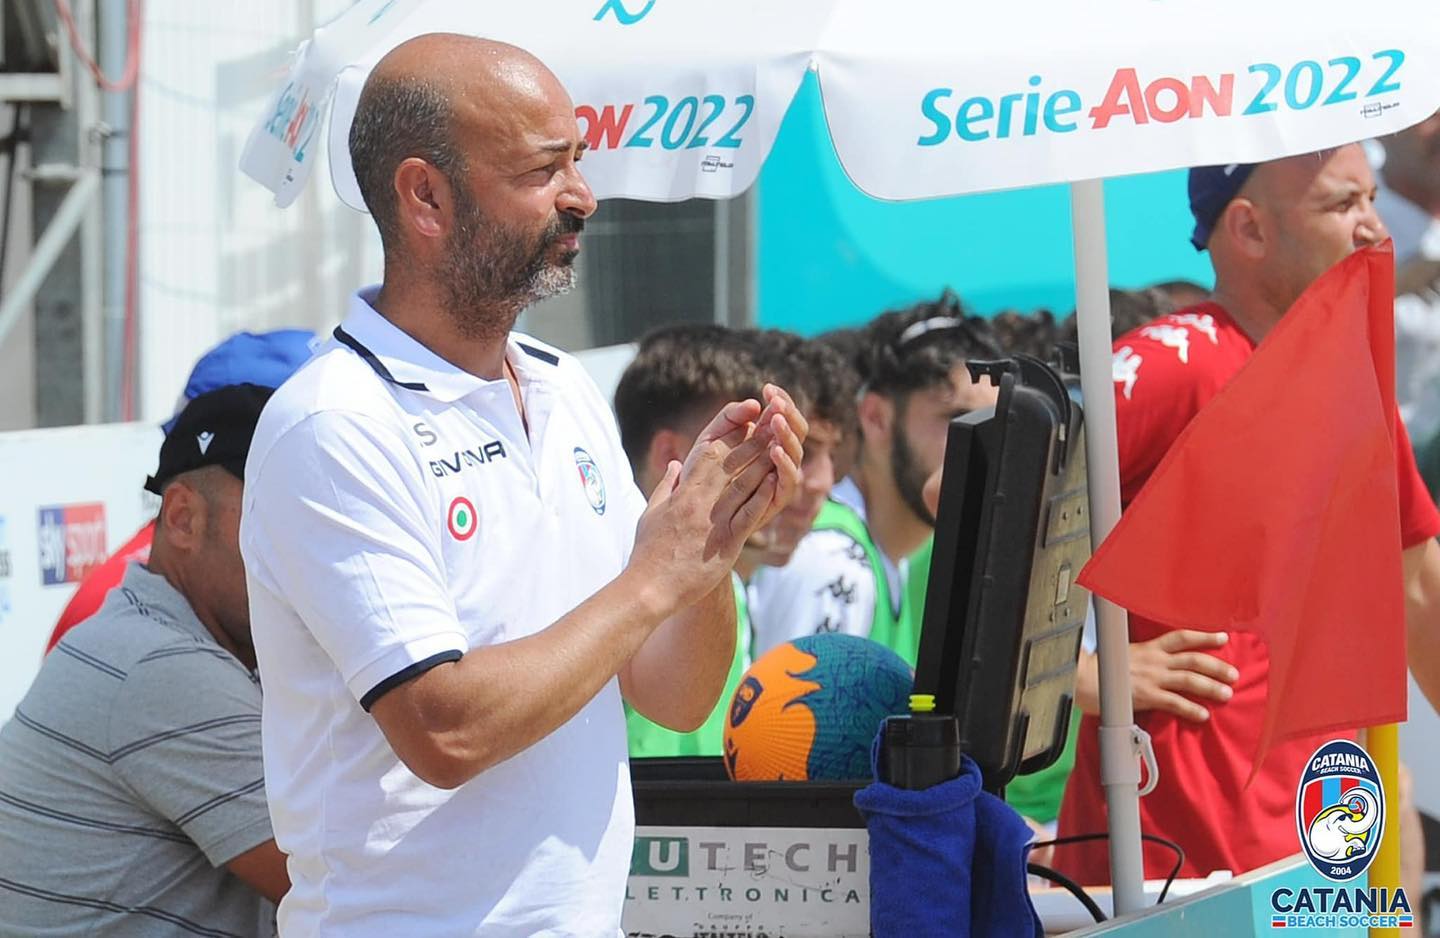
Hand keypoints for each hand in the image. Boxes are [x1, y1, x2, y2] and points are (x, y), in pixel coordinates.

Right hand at [628, 387, 804, 613]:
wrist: (648, 587)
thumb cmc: (648, 553)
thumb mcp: (651, 512)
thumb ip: (666, 486)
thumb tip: (674, 464)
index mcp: (683, 492)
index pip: (710, 453)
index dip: (731, 434)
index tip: (748, 421)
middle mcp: (699, 501)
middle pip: (731, 463)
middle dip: (754, 441)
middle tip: (774, 423)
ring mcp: (713, 521)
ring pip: (743, 484)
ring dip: (764, 463)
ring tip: (781, 445)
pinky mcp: (725, 543)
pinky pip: (747, 515)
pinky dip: (763, 497)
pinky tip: (777, 483)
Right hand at [1075, 631, 1237, 722]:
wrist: (1083, 678)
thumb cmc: (1101, 668)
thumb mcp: (1124, 653)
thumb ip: (1142, 656)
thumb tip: (1153, 660)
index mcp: (1150, 647)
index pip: (1182, 637)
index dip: (1204, 636)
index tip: (1223, 637)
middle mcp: (1155, 660)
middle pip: (1194, 660)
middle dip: (1217, 666)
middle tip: (1234, 674)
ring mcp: (1153, 678)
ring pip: (1190, 680)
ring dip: (1211, 687)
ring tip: (1227, 694)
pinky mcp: (1147, 696)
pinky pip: (1175, 703)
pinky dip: (1191, 709)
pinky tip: (1203, 715)